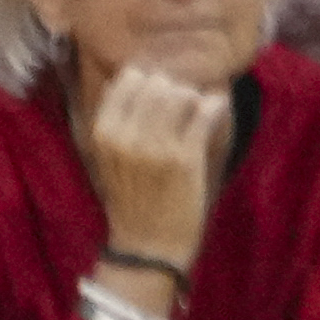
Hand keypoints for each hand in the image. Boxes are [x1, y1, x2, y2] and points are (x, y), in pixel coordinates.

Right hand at [87, 62, 230, 274]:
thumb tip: (143, 75)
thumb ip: (124, 118)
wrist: (147, 245)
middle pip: (159, 83)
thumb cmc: (134, 196)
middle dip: (178, 89)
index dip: (153, 80)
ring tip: (199, 113)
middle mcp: (124, 136)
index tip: (166, 91)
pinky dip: (216, 106)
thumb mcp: (113, 157)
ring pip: (183, 93)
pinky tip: (216, 111)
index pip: (129, 79)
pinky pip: (207, 111)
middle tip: (186, 106)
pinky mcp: (184, 157)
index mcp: (102, 133)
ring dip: (197, 98)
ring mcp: (154, 146)